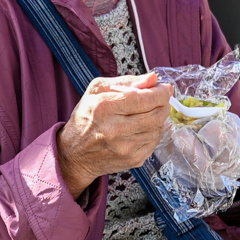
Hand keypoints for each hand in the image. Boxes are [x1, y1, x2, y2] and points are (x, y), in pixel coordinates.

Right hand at [56, 71, 174, 197]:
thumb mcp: (97, 90)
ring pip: (158, 128)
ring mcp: (125, 148)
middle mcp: (115, 129)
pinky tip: (143, 127)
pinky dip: (154, 132)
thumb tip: (153, 78)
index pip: (145, 99)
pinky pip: (155, 142)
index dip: (161, 92)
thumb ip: (127, 81)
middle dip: (163, 103)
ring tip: (149, 112)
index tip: (164, 88)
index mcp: (104, 107)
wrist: (75, 154)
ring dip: (159, 118)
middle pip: (156, 114)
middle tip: (160, 98)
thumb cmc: (86, 117)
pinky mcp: (133, 160)